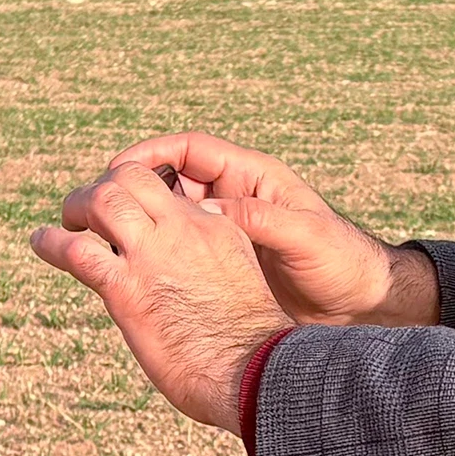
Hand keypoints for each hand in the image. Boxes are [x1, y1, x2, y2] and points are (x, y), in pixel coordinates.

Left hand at [30, 161, 295, 431]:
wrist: (255, 370)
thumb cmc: (253, 346)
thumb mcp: (240, 281)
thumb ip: (213, 267)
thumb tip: (191, 278)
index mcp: (215, 228)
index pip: (166, 189)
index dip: (138, 191)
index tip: (125, 208)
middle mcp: (183, 230)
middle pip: (132, 177)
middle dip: (104, 185)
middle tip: (88, 209)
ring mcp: (152, 255)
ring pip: (102, 200)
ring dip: (76, 206)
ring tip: (65, 222)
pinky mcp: (125, 289)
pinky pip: (76, 251)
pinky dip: (51, 242)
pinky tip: (40, 242)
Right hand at [85, 132, 435, 325]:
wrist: (360, 305)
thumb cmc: (342, 263)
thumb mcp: (305, 237)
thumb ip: (259, 220)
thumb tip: (208, 212)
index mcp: (252, 179)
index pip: (191, 150)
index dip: (152, 153)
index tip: (117, 167)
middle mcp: (232, 199)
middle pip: (169, 179)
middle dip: (131, 184)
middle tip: (94, 201)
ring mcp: (224, 231)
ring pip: (167, 214)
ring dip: (136, 218)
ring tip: (97, 233)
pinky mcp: (221, 264)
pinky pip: (178, 248)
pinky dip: (152, 251)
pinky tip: (127, 266)